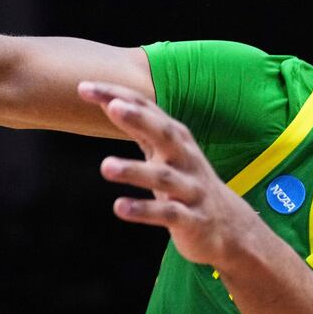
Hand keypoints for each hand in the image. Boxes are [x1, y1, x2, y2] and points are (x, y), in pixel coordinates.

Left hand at [80, 81, 267, 265]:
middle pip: (164, 134)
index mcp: (176, 138)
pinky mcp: (191, 219)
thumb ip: (141, 128)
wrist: (228, 226)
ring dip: (134, 170)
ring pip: (163, 176)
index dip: (117, 98)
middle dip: (140, 119)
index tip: (84, 87)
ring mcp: (190, 188)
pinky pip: (167, 214)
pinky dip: (144, 210)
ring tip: (106, 166)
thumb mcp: (166, 152)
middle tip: (113, 106)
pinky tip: (120, 207)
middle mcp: (185, 158)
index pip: (146, 110)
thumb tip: (109, 102)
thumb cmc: (187, 181)